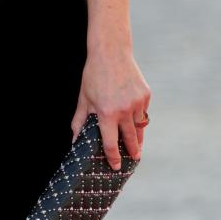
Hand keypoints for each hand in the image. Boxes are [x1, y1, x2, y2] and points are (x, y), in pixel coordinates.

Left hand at [71, 50, 150, 168]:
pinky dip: (139, 118)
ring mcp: (137, 103)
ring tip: (137, 146)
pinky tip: (134, 120)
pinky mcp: (146, 95)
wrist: (111, 53)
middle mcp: (124, 110)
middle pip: (130, 139)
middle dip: (132, 152)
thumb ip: (80, 121)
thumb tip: (74, 140)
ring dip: (138, 137)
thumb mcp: (84, 99)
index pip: (110, 143)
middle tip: (133, 159)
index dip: (113, 158)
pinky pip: (143, 112)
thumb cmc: (93, 76)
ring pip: (139, 127)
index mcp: (106, 114)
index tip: (115, 166)